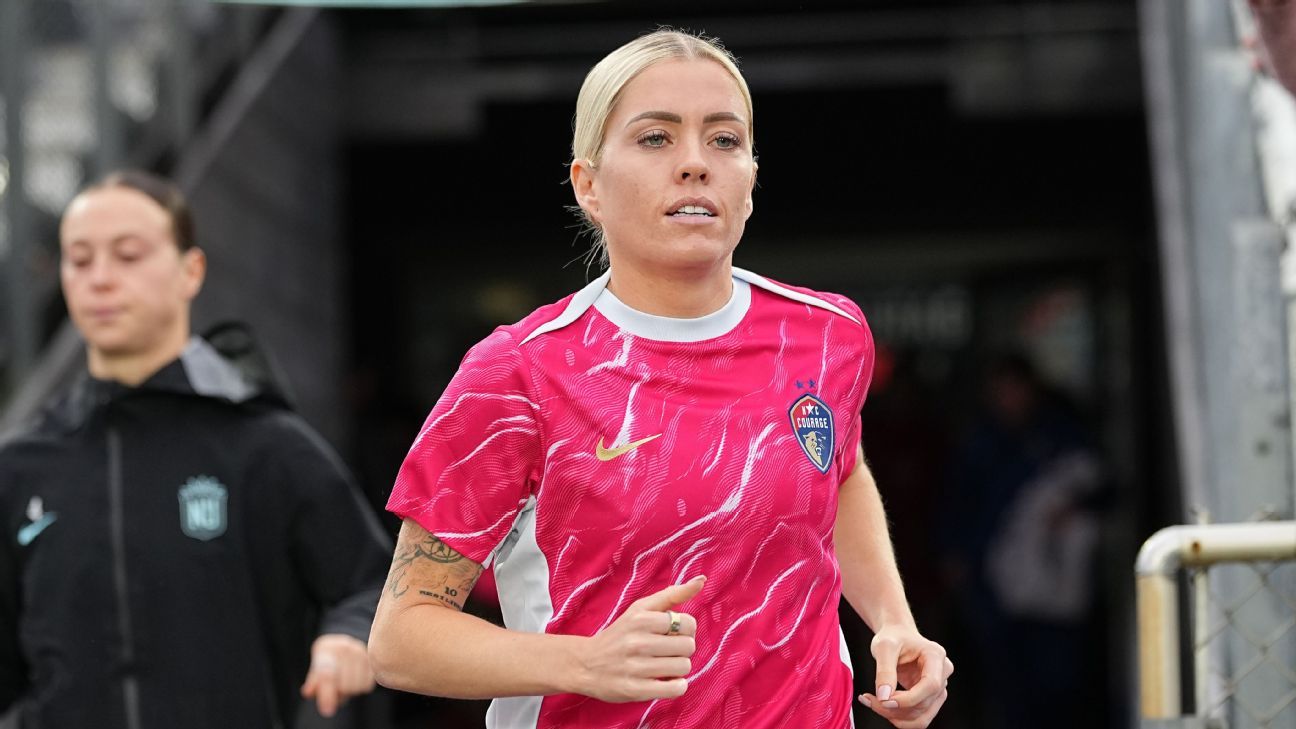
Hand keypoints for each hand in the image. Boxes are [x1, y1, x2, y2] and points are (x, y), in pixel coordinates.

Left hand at [301, 633, 376, 716]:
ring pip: (357, 687)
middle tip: (336, 688)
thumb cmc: (326, 660)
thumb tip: (308, 692)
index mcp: (327, 649)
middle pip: (345, 686)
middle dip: (339, 692)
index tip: (327, 710)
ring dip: (350, 691)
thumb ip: (312, 682)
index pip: (328, 676)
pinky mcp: (372, 658)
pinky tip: (355, 680)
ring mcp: (361, 651)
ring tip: (345, 683)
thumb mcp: (316, 669)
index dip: (327, 695)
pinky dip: (361, 687)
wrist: (341, 644)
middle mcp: (346, 647)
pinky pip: (367, 685)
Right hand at [573, 575, 704, 702]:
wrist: (585, 663)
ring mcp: (636, 667)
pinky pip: (675, 689)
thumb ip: (672, 595)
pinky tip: (667, 681)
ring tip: (664, 665)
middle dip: (682, 649)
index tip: (672, 633)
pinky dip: (677, 686)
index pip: (688, 623)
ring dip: (678, 668)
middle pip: (688, 646)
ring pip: (684, 667)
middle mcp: (638, 642)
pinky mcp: (635, 690)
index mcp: (641, 618)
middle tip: (667, 651)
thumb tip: (702, 580)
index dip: (685, 630)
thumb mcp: (640, 608)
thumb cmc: (620, 634)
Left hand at [858, 624, 952, 728]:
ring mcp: (938, 687)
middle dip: (895, 708)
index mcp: (935, 655)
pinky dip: (899, 717)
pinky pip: (918, 717)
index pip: (930, 685)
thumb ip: (884, 671)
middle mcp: (942, 672)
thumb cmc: (893, 636)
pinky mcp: (930, 697)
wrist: (897, 635)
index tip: (885, 700)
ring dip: (896, 716)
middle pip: (924, 703)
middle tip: (870, 699)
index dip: (909, 699)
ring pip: (922, 716)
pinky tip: (882, 705)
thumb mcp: (884, 647)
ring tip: (873, 702)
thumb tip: (884, 696)